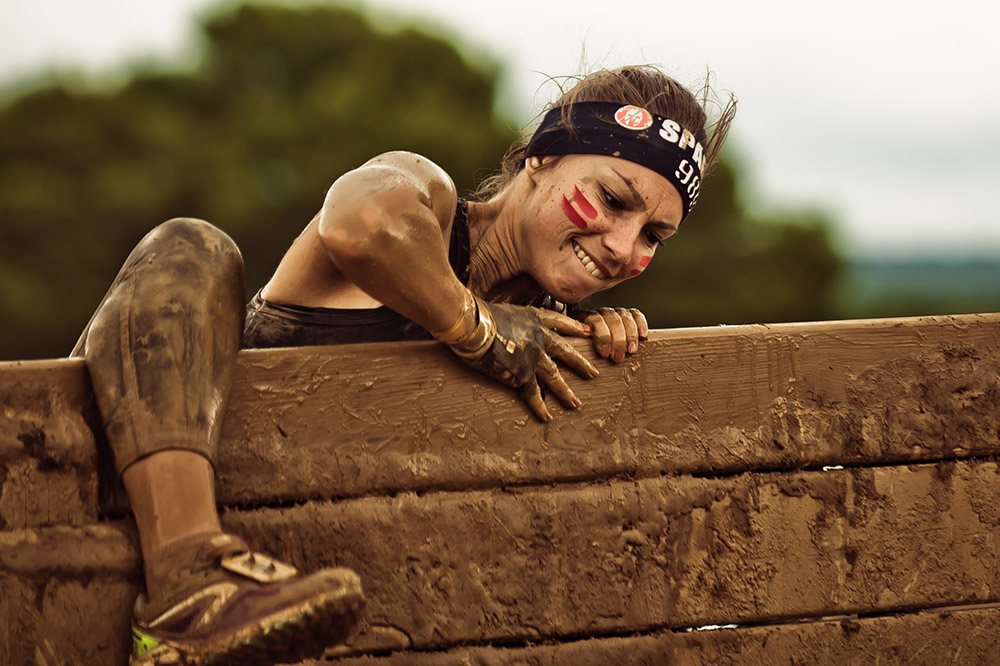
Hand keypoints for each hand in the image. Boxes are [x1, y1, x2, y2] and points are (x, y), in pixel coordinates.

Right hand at [460, 302, 598, 421]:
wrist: (475, 325)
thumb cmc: (479, 315)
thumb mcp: (501, 310)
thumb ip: (509, 321)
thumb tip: (501, 326)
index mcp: (534, 319)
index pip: (560, 321)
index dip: (574, 327)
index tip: (586, 331)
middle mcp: (539, 337)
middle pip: (566, 352)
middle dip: (580, 363)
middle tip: (594, 373)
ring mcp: (533, 357)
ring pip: (555, 376)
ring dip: (566, 392)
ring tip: (575, 403)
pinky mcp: (522, 374)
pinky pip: (534, 394)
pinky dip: (540, 407)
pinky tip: (547, 417)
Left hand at [574, 307, 648, 362]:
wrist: (575, 344)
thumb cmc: (573, 354)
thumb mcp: (567, 350)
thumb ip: (569, 350)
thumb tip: (568, 363)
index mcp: (580, 318)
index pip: (594, 320)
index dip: (602, 336)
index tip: (604, 354)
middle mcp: (597, 312)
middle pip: (611, 318)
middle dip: (617, 339)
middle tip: (618, 358)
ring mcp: (611, 313)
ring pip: (624, 316)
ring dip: (629, 335)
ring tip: (631, 351)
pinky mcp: (624, 316)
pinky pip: (634, 314)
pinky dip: (640, 324)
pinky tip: (643, 336)